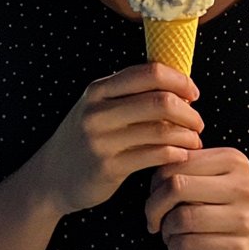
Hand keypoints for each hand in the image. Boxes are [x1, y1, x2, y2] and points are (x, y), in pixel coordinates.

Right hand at [36, 62, 203, 216]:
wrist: (51, 177)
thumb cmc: (87, 137)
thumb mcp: (98, 106)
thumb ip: (129, 92)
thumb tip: (178, 83)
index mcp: (99, 89)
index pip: (150, 72)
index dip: (179, 80)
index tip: (193, 92)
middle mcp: (97, 110)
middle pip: (159, 100)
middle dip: (188, 111)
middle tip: (197, 122)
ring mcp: (101, 140)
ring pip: (160, 130)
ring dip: (186, 135)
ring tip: (194, 140)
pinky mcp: (107, 167)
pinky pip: (153, 155)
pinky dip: (175, 153)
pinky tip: (181, 155)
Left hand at [144, 147, 248, 249]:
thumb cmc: (224, 207)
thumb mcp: (212, 178)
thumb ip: (187, 167)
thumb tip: (152, 164)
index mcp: (234, 160)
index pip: (179, 161)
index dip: (156, 180)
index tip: (155, 195)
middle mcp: (243, 186)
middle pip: (177, 186)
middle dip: (154, 205)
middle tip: (153, 218)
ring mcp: (244, 219)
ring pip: (181, 218)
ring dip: (165, 230)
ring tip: (169, 233)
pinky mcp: (238, 249)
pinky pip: (187, 245)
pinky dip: (173, 247)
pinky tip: (179, 247)